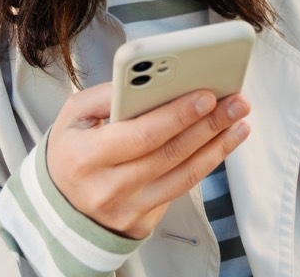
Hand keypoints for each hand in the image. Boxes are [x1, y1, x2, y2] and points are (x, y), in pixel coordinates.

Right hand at [46, 83, 250, 239]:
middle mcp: (107, 187)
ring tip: (240, 120)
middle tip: (236, 100)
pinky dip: (207, 162)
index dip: (176, 115)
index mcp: (85, 156)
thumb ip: (107, 95)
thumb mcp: (74, 116)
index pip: (140, 134)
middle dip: (208, 124)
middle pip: (169, 153)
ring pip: (183, 174)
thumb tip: (151, 79)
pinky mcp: (144, 221)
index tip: (206, 94)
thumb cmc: (71, 150)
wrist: (60, 205)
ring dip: (218, 144)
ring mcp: (128, 208)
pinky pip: (182, 188)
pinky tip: (223, 141)